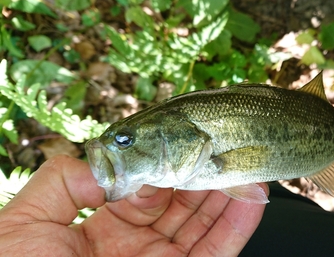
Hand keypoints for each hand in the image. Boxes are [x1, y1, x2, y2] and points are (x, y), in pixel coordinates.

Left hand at [0, 155, 266, 255]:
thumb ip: (64, 181)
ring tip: (249, 167)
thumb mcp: (25, 220)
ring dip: (229, 196)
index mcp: (103, 227)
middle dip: (207, 176)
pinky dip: (238, 228)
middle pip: (183, 204)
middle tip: (230, 149)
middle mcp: (138, 244)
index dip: (168, 166)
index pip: (147, 189)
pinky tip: (252, 200)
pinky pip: (217, 252)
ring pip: (205, 225)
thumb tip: (109, 164)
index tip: (186, 144)